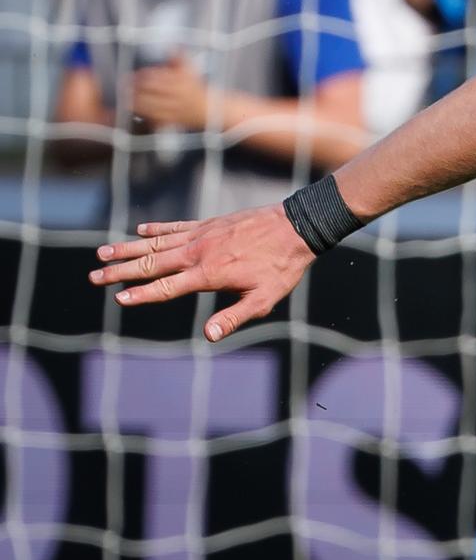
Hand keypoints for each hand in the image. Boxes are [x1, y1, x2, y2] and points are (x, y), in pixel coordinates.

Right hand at [91, 208, 316, 341]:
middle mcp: (199, 252)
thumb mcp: (263, 299)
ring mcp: (202, 235)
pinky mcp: (210, 223)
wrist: (297, 226)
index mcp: (209, 274)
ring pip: (158, 242)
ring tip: (102, 252)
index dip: (142, 294)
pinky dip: (157, 228)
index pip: (167, 287)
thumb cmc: (282, 267)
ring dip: (129, 248)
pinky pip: (177, 226)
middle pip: (152, 263)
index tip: (118, 298)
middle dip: (121, 271)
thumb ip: (233, 317)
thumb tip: (207, 336)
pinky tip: (140, 230)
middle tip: (93, 276)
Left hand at [128, 55, 209, 131]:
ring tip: (126, 99)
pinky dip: (145, 116)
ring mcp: (175, 109)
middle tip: (124, 86)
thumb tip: (171, 46)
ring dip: (137, 102)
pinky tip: (137, 112)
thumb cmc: (195, 88)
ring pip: (151, 106)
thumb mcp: (190, 71)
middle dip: (136, 89)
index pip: (157, 77)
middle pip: (151, 91)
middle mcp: (178, 95)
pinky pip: (156, 119)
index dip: (141, 76)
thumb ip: (179, 59)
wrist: (209, 109)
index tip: (131, 75)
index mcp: (181, 81)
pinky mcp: (173, 121)